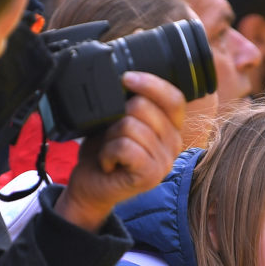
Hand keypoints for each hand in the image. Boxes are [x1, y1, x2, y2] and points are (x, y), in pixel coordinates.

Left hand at [56, 71, 186, 230]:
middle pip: (145, 107)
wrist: (90, 186)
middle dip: (117, 117)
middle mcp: (174, 144)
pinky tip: (108, 163)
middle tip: (112, 136)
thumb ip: (130, 103)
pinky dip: (108, 152)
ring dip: (110, 138)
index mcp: (171, 127)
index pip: (174, 98)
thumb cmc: (104, 152)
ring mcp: (164, 162)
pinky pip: (125, 147)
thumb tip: (127, 79)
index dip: (151, 83)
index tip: (126, 79)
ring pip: (130, 126)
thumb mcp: (118, 120)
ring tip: (110, 151)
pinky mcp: (151, 176)